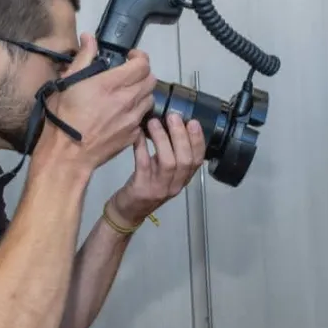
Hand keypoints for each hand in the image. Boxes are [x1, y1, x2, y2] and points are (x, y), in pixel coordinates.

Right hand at [34, 33, 156, 171]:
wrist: (68, 154)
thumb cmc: (64, 118)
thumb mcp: (68, 82)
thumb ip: (83, 57)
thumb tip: (89, 38)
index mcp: (112, 84)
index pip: (142, 64)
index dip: (139, 57)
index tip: (130, 57)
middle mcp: (128, 100)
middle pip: (151, 80)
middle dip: (142, 73)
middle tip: (129, 74)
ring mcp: (133, 119)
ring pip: (150, 99)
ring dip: (142, 93)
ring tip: (127, 94)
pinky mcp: (133, 134)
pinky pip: (143, 118)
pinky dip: (137, 113)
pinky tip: (123, 114)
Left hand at [108, 112, 206, 227]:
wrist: (128, 211)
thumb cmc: (148, 186)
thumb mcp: (164, 171)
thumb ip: (171, 154)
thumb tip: (172, 124)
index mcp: (183, 179)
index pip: (197, 160)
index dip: (198, 141)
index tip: (193, 122)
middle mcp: (176, 185)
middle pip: (185, 160)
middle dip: (181, 136)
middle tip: (173, 116)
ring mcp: (159, 189)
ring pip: (168, 162)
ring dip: (162, 139)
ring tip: (154, 122)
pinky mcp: (142, 189)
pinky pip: (144, 164)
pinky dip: (142, 147)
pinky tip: (138, 134)